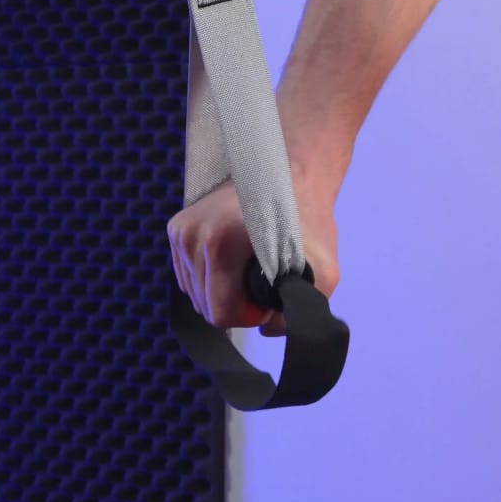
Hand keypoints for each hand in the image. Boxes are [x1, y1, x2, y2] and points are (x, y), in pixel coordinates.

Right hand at [167, 172, 339, 336]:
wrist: (292, 172)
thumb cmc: (308, 217)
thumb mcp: (323, 269)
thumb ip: (303, 310)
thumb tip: (271, 330)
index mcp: (222, 241)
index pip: (220, 313)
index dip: (249, 315)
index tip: (268, 297)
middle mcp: (194, 233)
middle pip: (205, 306)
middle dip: (235, 303)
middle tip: (262, 280)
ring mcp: (181, 229)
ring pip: (194, 293)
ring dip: (222, 290)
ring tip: (249, 267)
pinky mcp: (177, 227)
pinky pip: (188, 276)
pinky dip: (210, 277)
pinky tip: (232, 260)